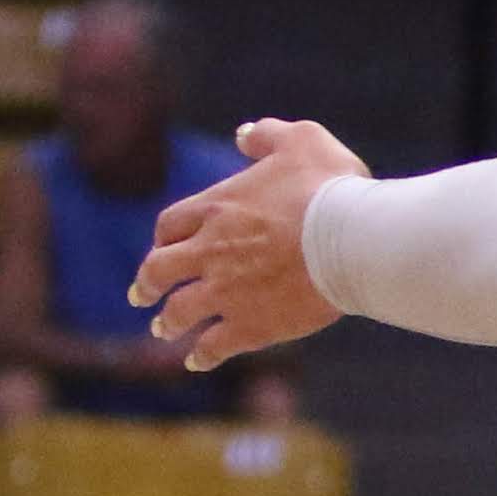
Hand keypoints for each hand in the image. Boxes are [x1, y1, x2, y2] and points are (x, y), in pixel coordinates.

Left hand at [132, 121, 369, 367]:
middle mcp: (209, 252)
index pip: (170, 225)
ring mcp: (227, 292)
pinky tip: (198, 361)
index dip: (165, 238)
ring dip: (168, 321)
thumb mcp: (303, 141)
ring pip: (180, 311)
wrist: (355, 240)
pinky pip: (215, 344)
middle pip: (159, 270)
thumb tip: (243, 135)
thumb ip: (268, 136)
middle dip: (148, 283)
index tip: (165, 246)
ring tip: (163, 330)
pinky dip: (203, 354)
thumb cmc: (332, 188)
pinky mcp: (253, 324)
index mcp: (216, 208)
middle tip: (141, 294)